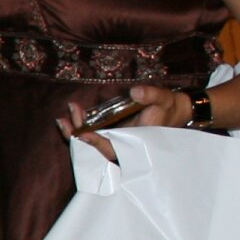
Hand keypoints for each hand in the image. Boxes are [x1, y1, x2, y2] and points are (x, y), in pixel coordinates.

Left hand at [59, 83, 189, 162]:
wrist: (174, 111)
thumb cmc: (169, 107)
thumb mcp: (164, 99)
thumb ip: (151, 95)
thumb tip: (135, 91)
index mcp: (135, 143)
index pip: (111, 147)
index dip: (96, 142)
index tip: (82, 133)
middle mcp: (123, 145)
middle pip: (94, 148)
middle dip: (77, 135)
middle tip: (64, 121)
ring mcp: (116, 139)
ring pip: (91, 141)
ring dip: (76, 129)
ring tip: (64, 116)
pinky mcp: (113, 132)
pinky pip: (93, 132)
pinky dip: (82, 124)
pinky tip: (73, 112)